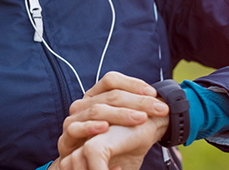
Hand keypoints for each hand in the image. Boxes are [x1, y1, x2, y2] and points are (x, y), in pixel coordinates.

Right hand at [52, 72, 168, 168]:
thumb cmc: (111, 147)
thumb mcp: (125, 127)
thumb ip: (137, 112)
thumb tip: (163, 100)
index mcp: (95, 97)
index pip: (111, 80)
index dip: (133, 84)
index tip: (153, 93)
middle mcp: (82, 105)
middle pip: (110, 95)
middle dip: (138, 101)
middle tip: (159, 109)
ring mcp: (72, 121)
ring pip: (96, 110)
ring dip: (121, 114)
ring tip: (141, 118)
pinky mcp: (65, 140)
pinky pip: (75, 129)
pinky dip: (90, 128)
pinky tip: (105, 128)